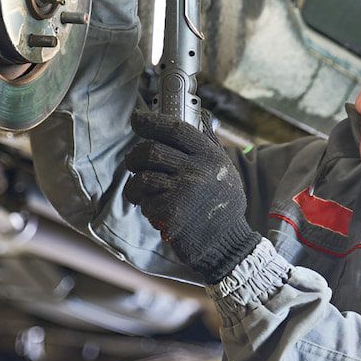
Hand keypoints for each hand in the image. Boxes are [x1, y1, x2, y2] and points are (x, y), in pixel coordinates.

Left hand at [123, 109, 260, 283]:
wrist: (227, 243)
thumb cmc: (222, 205)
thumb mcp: (224, 170)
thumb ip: (209, 144)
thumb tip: (202, 116)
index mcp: (209, 156)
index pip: (175, 129)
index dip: (152, 121)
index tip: (137, 119)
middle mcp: (196, 170)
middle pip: (150, 151)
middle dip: (135, 157)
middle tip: (133, 162)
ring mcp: (182, 192)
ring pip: (142, 177)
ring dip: (136, 186)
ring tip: (144, 193)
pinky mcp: (169, 214)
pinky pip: (144, 202)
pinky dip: (146, 206)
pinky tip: (158, 212)